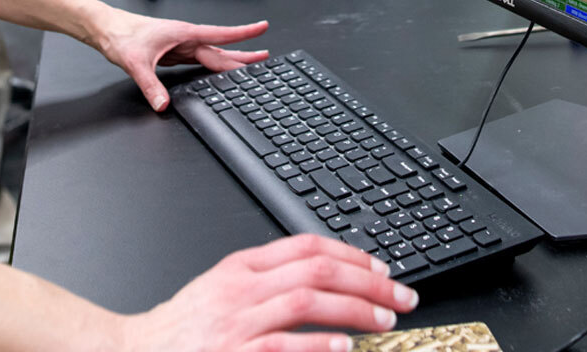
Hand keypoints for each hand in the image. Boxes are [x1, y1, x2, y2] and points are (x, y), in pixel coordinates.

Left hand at [91, 10, 269, 110]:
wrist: (108, 30)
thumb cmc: (122, 36)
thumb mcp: (136, 63)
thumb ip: (150, 85)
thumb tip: (163, 104)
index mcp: (184, 34)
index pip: (220, 35)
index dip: (243, 33)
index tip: (262, 28)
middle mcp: (186, 39)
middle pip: (221, 49)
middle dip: (244, 54)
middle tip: (266, 58)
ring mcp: (181, 46)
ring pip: (212, 55)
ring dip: (231, 60)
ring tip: (251, 64)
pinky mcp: (175, 54)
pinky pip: (200, 61)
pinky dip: (213, 66)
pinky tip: (220, 72)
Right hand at [121, 234, 418, 351]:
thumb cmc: (184, 328)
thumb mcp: (223, 288)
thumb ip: (266, 278)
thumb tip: (325, 277)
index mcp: (240, 266)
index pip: (305, 245)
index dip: (351, 253)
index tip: (383, 268)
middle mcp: (241, 288)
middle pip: (316, 269)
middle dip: (368, 281)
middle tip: (402, 296)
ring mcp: (237, 322)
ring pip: (307, 301)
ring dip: (355, 308)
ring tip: (385, 319)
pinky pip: (284, 344)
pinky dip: (318, 344)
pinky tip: (344, 346)